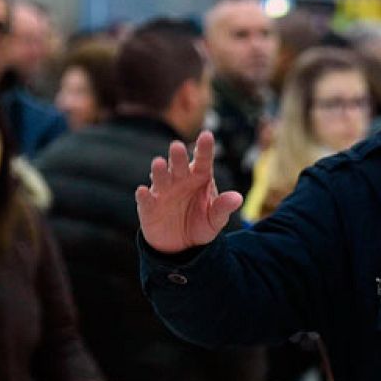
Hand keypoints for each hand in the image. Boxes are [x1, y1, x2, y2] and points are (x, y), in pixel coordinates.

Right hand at [134, 133, 242, 253]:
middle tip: (177, 146)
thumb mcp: (216, 219)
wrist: (181, 245)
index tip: (207, 135)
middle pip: (179, 165)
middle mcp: (180, 179)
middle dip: (178, 157)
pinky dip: (144, 196)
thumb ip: (223, 208)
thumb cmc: (201, 224)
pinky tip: (142, 191)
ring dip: (159, 171)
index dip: (205, 148)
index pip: (203, 160)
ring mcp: (163, 191)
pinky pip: (146, 199)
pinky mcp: (149, 206)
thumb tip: (238, 198)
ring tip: (158, 163)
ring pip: (161, 177)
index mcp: (199, 177)